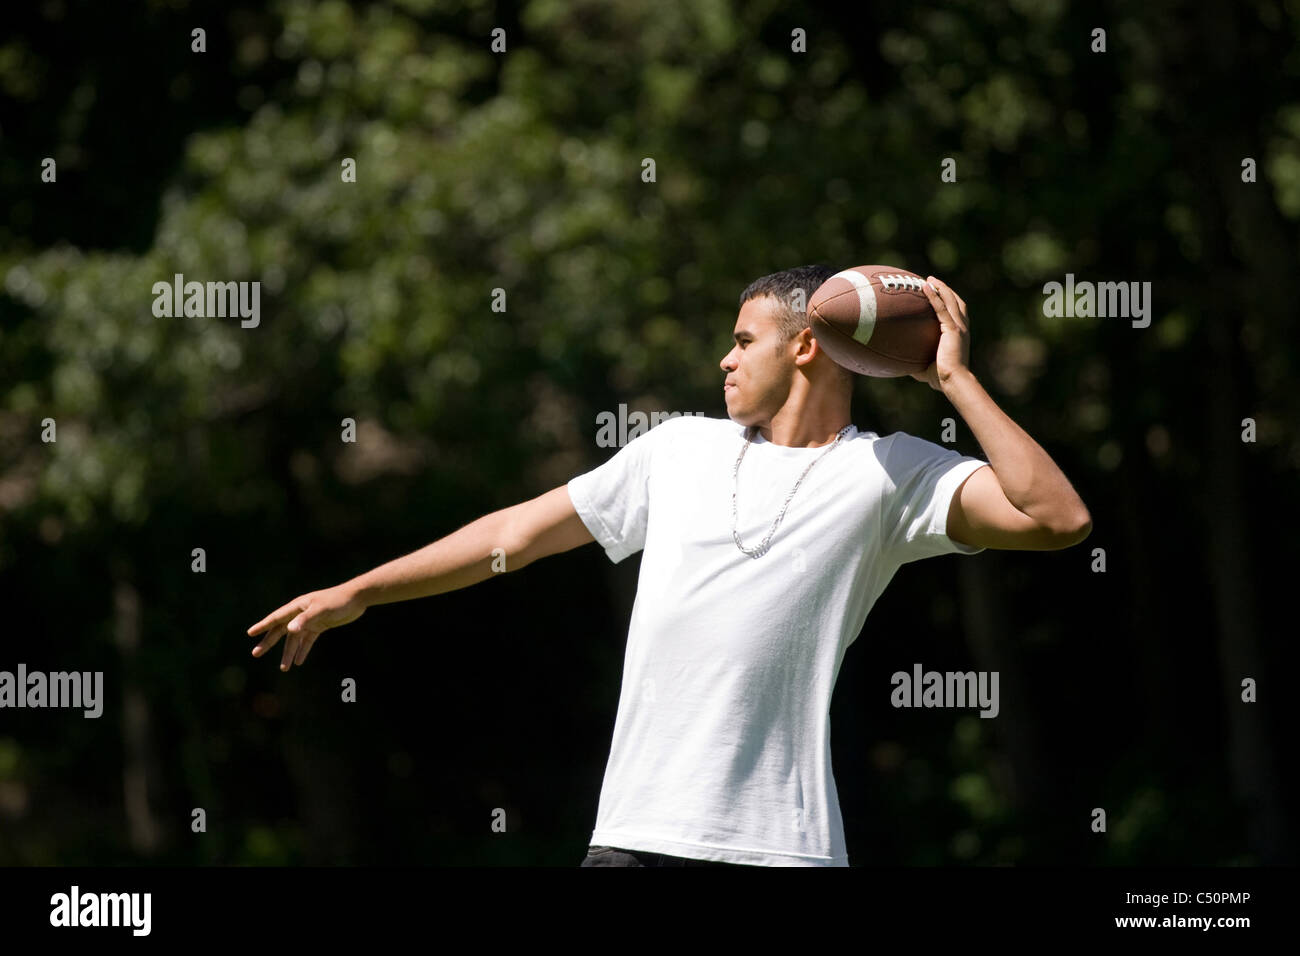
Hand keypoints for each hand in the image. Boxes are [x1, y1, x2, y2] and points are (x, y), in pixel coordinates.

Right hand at [247, 584, 366, 670]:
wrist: (356, 599)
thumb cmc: (337, 601)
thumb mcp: (321, 610)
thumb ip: (305, 619)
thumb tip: (289, 630)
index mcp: (297, 607)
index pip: (276, 618)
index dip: (262, 626)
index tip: (250, 633)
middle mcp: (300, 614)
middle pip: (280, 630)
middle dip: (269, 642)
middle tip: (256, 654)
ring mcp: (310, 620)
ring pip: (294, 639)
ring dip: (288, 652)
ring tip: (283, 668)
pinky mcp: (320, 626)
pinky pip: (307, 640)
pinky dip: (303, 650)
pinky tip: (299, 662)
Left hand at [911, 276, 969, 390]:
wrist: (953, 381)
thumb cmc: (941, 379)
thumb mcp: (926, 368)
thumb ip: (916, 363)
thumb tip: (900, 365)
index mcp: (959, 335)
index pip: (957, 313)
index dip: (949, 301)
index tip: (938, 293)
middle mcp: (962, 327)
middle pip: (956, 302)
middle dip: (945, 289)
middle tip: (932, 281)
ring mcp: (959, 327)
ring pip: (950, 301)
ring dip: (940, 288)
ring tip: (929, 280)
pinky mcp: (953, 329)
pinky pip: (942, 308)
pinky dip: (934, 296)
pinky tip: (925, 287)